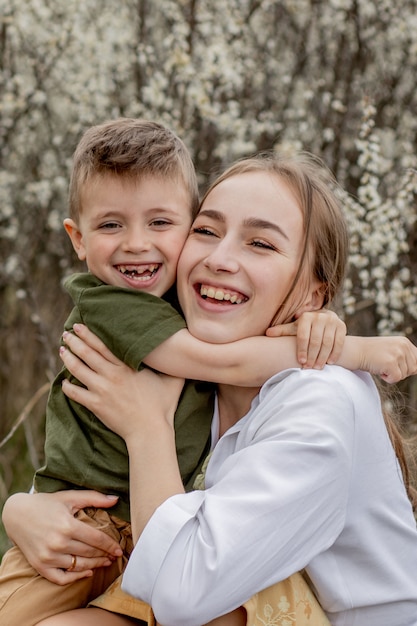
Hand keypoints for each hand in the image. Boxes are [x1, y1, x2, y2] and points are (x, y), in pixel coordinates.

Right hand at [2, 491, 122, 583]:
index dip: (110, 545)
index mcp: (67, 526)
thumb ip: (94, 498)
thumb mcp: (69, 497)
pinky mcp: (40, 566)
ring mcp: (48, 557)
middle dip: (105, 555)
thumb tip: (116, 498)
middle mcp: (58, 543)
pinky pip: (61, 578)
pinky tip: (87, 572)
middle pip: (89, 553)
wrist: (16, 514)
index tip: (119, 549)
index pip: (96, 539)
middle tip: (115, 556)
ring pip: (79, 566)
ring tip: (105, 563)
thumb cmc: (46, 504)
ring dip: (95, 566)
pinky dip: (75, 578)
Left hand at [60, 324, 184, 439]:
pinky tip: (64, 383)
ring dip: (68, 359)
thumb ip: (173, 366)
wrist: (150, 431)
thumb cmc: (163, 407)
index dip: (89, 334)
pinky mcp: (96, 405)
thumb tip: (183, 353)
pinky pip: (76, 394)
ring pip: (78, 370)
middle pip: (87, 354)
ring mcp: (102, 390)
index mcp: (127, 367)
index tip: (79, 326)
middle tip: (66, 334)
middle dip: (75, 342)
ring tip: (62, 351)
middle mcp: (112, 375)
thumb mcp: (173, 381)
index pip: (103, 346)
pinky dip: (68, 388)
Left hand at [266, 309, 345, 368]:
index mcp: (306, 317)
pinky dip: (335, 353)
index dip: (301, 350)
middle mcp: (320, 317)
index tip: (300, 362)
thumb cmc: (306, 326)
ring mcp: (332, 321)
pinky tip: (330, 362)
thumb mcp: (295, 327)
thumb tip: (267, 333)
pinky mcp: (342, 326)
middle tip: (309, 368)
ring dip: (323, 357)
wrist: (327, 319)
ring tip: (318, 367)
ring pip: (328, 343)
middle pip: (316, 341)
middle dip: (312, 356)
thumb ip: (283, 330)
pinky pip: (339, 342)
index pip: (303, 336)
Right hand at [354, 335, 416, 383]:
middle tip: (385, 365)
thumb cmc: (370, 353)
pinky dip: (387, 378)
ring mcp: (397, 353)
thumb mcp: (391, 350)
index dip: (407, 367)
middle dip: (400, 371)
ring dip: (392, 374)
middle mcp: (403, 345)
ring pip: (405, 375)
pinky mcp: (391, 362)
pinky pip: (396, 378)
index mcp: (404, 342)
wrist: (354, 351)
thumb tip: (415, 370)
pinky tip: (379, 369)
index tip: (394, 366)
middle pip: (413, 369)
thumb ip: (405, 358)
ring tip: (380, 365)